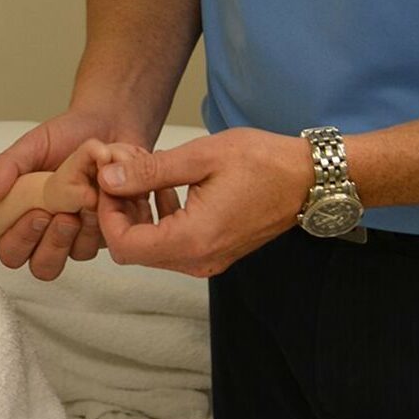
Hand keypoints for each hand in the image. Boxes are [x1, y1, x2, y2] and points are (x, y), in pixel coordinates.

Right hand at [0, 111, 148, 279]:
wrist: (107, 122)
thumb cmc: (65, 135)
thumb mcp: (31, 146)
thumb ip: (6, 168)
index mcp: (22, 215)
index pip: (11, 251)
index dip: (22, 241)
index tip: (38, 214)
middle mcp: (49, 231)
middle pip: (44, 266)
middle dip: (54, 244)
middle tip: (66, 216)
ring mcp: (80, 233)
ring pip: (77, 255)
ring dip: (83, 231)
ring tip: (91, 200)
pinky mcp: (109, 229)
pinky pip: (107, 242)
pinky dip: (107, 220)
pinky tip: (109, 197)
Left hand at [96, 128, 312, 276]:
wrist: (310, 178)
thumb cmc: (263, 163)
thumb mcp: (200, 157)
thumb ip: (150, 172)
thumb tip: (108, 178)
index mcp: (193, 240)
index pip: (124, 246)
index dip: (108, 213)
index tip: (111, 181)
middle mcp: (198, 260)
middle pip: (134, 250)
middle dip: (121, 212)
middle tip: (126, 174)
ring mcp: (208, 261)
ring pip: (151, 248)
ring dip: (140, 214)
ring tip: (145, 175)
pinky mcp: (215, 253)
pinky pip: (172, 245)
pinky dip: (160, 219)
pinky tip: (167, 188)